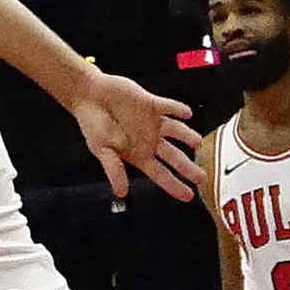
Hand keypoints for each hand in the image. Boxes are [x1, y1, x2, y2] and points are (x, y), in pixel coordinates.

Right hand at [68, 67, 202, 200]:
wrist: (87, 94)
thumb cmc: (91, 121)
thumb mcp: (100, 149)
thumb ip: (113, 169)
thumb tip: (121, 192)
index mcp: (137, 153)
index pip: (160, 173)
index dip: (174, 185)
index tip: (188, 196)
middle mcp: (148, 139)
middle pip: (174, 156)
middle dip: (188, 168)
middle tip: (201, 177)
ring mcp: (152, 122)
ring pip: (177, 131)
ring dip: (187, 136)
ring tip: (196, 142)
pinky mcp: (151, 104)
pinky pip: (169, 107)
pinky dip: (178, 109)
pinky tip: (186, 112)